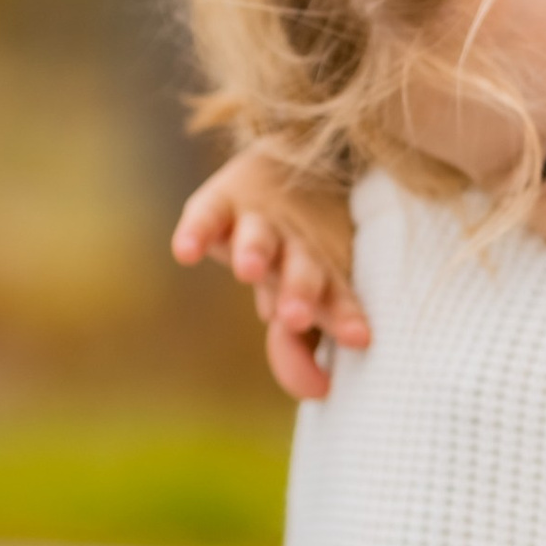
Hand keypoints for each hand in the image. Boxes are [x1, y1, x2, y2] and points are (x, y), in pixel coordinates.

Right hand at [173, 148, 367, 404]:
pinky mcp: (225, 198)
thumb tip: (318, 390)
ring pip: (260, 239)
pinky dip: (197, 230)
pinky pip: (208, 213)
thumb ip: (300, 348)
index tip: (360, 339)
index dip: (344, 319)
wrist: (298, 154)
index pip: (337, 302)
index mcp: (328, 274)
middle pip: (303, 270)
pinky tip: (185, 252)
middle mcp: (298, 248)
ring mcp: (261, 222)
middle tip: (296, 314)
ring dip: (255, 253)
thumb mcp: (308, 296)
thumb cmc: (307, 246)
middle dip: (300, 291)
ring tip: (250, 270)